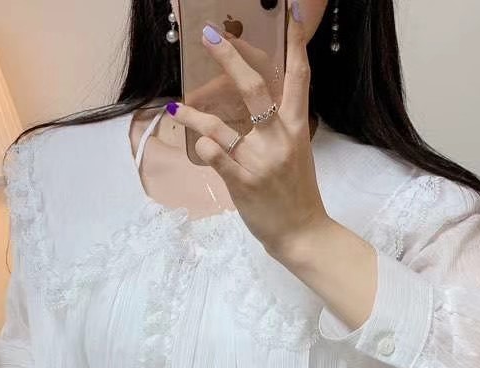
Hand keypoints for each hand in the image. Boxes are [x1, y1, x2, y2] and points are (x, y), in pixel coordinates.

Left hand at [165, 1, 329, 260]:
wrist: (303, 233)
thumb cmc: (296, 193)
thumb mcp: (297, 152)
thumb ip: (280, 126)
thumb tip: (260, 103)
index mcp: (296, 127)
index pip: (299, 76)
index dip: (295, 43)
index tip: (289, 12)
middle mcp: (279, 138)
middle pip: (254, 88)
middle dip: (231, 58)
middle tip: (210, 35)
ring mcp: (260, 161)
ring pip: (222, 126)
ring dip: (195, 113)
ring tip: (177, 106)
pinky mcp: (244, 183)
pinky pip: (218, 157)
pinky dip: (205, 145)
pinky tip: (194, 139)